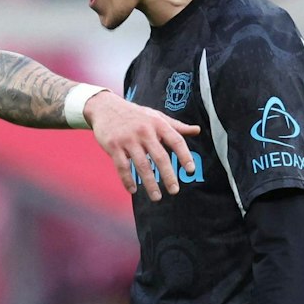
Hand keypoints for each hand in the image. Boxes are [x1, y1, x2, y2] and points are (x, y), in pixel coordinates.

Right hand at [85, 91, 199, 202]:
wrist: (106, 107)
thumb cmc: (135, 114)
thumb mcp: (156, 116)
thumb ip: (176, 126)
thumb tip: (197, 130)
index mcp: (158, 124)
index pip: (175, 140)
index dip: (184, 155)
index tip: (190, 170)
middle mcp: (144, 131)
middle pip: (160, 156)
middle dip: (168, 176)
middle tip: (174, 190)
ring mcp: (128, 139)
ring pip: (141, 165)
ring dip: (150, 183)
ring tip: (156, 197)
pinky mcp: (113, 146)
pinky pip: (122, 167)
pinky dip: (127, 180)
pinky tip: (133, 190)